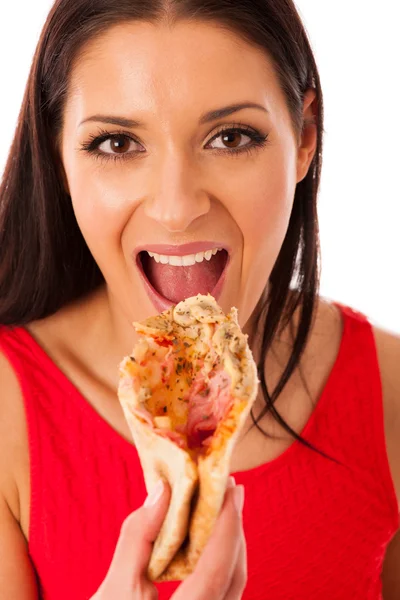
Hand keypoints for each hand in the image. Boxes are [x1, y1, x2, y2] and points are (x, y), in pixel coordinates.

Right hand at [91, 477, 246, 599]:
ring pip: (233, 587)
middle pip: (233, 577)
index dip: (226, 527)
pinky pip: (224, 594)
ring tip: (222, 508)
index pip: (215, 572)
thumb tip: (162, 492)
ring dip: (230, 545)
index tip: (230, 489)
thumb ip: (138, 538)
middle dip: (233, 530)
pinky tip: (210, 542)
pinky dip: (220, 563)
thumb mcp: (114, 590)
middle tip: (229, 490)